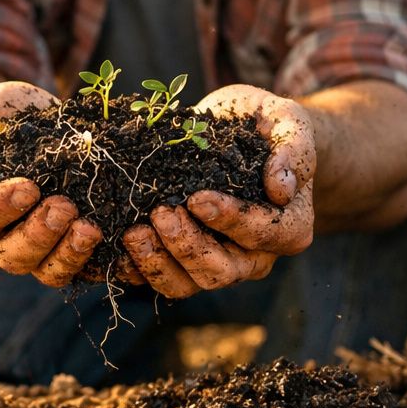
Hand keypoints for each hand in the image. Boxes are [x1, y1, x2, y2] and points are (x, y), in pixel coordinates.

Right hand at [0, 82, 102, 286]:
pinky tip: (113, 238)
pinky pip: (80, 268)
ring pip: (46, 270)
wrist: (30, 121)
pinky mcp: (66, 246)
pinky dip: (97, 260)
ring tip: (90, 229)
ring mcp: (34, 247)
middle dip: (40, 235)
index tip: (28, 187)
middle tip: (64, 206)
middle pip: (12, 256)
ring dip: (69, 254)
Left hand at [121, 84, 315, 297]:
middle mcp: (255, 256)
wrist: (248, 133)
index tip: (196, 197)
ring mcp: (218, 262)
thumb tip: (281, 187)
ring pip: (187, 284)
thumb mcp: (289, 123)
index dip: (229, 220)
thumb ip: (294, 150)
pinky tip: (112, 247)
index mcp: (289, 227)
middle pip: (221, 271)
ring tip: (133, 231)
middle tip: (159, 213)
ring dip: (156, 262)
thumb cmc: (270, 127)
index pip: (262, 234)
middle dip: (186, 246)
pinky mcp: (184, 259)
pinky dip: (134, 268)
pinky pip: (158, 277)